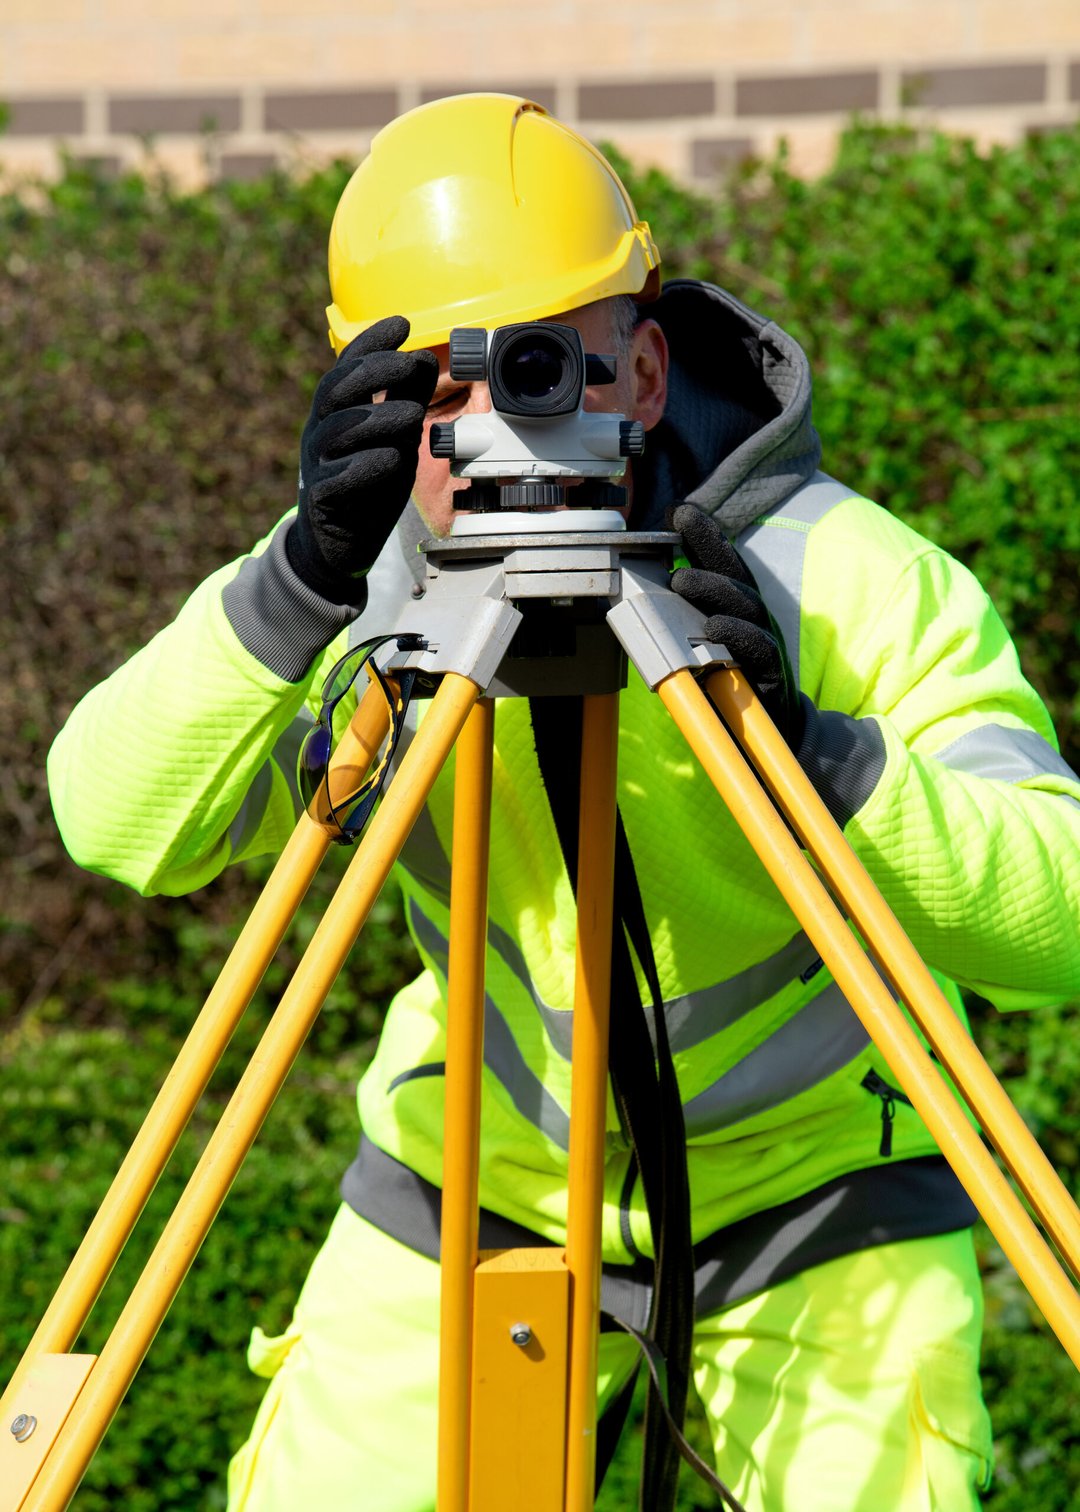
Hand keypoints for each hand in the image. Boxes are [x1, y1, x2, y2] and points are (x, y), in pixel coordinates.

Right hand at [287, 315, 438, 603]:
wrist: (340, 545)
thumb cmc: (368, 486)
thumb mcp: (395, 439)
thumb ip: (405, 402)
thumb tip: (423, 359)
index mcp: (337, 413)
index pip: (348, 367)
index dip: (371, 343)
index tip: (402, 323)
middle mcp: (321, 432)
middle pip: (336, 389)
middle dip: (374, 371)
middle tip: (410, 363)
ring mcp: (316, 465)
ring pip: (338, 431)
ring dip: (378, 418)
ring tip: (414, 415)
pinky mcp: (321, 499)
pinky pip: (337, 478)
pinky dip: (364, 466)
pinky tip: (391, 460)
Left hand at [669, 502, 803, 745]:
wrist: (773, 733)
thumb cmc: (732, 683)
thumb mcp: (704, 643)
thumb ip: (684, 616)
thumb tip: (646, 587)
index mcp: (738, 607)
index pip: (724, 563)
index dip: (705, 535)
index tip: (680, 511)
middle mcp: (755, 618)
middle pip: (735, 575)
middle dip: (709, 546)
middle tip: (679, 528)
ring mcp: (765, 643)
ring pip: (744, 606)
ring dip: (713, 590)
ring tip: (682, 580)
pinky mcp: (771, 674)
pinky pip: (757, 649)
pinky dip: (736, 635)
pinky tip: (713, 627)